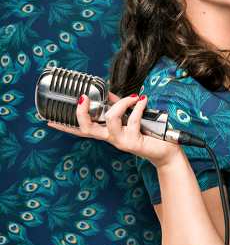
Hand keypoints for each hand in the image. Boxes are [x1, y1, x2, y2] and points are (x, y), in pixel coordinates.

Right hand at [46, 92, 179, 169]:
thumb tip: (107, 93)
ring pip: (111, 120)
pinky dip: (138, 106)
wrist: (165, 150)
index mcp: (107, 132)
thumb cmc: (147, 133)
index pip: (81, 129)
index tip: (49, 120)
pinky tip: (143, 100)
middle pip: (88, 129)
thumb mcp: (129, 117)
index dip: (65, 126)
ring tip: (133, 97)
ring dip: (121, 104)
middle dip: (82, 113)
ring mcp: (121, 141)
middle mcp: (111, 138)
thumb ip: (117, 106)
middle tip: (83, 97)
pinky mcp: (133, 141)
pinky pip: (132, 120)